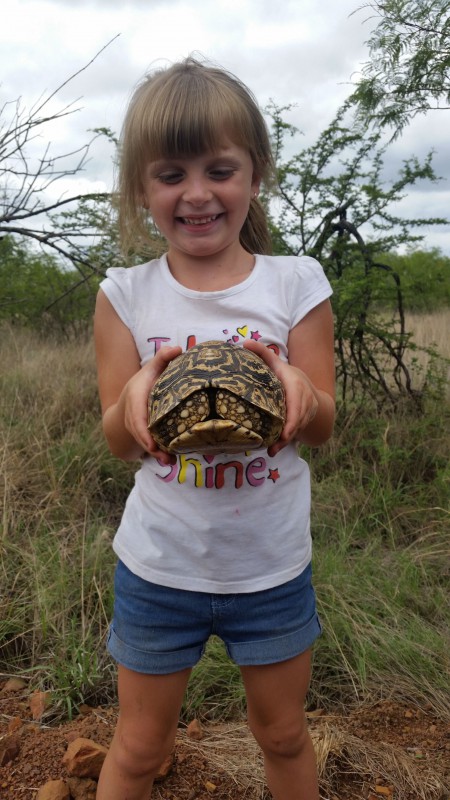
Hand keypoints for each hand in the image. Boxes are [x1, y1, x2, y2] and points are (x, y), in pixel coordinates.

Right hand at [122, 345, 180, 463]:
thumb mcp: (150, 369)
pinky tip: (170, 459)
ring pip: (145, 444)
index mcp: (135, 399)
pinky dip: (159, 454)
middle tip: (168, 458)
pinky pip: (149, 446)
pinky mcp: (142, 436)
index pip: (137, 418)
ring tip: (170, 461)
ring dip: (157, 454)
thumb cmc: (143, 383)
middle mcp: (133, 416)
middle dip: (153, 448)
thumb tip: (179, 349)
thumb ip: (162, 359)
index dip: (143, 433)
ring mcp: (136, 428)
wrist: (126, 399)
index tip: (151, 444)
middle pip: (141, 435)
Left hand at [243, 340, 317, 454]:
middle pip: (296, 422)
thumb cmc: (288, 376)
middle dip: (285, 436)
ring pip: (296, 430)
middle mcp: (304, 401)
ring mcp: (306, 414)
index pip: (297, 405)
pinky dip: (284, 442)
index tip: (284, 432)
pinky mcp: (304, 423)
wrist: (310, 390)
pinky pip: (295, 434)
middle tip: (272, 447)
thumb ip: (263, 354)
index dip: (291, 420)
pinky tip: (274, 450)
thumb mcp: (277, 364)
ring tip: (271, 450)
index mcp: (296, 387)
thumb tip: (244, 343)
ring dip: (283, 442)